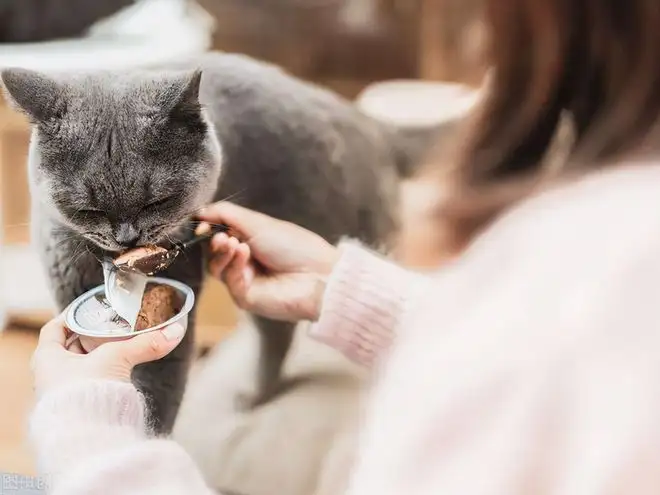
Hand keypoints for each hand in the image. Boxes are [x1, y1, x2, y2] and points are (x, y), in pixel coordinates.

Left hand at [31, 314, 185, 398]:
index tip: (88, 310)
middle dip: (92, 335)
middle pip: (71, 346)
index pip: (54, 329)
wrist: (87, 436)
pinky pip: (95, 382)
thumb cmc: (87, 391)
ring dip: (102, 355)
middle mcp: (51, 375)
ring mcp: (66, 392)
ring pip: (85, 365)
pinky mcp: (82, 406)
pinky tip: (123, 370)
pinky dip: (108, 373)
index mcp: (47, 358)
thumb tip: (175, 331)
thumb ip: (146, 344)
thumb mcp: (117, 358)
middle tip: (112, 324)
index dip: (70, 316)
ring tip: (122, 343)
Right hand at [197, 202, 339, 321]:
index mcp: (251, 241)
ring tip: (232, 242)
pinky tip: (244, 254)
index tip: (201, 222)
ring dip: (222, 252)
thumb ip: (227, 214)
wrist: (316, 275)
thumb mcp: (259, 223)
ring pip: (217, 267)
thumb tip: (199, 210)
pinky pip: (228, 280)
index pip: (220, 234)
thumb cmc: (294, 246)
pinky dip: (233, 264)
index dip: (208, 228)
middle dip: (215, 241)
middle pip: (215, 252)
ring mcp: (245, 280)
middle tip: (221, 236)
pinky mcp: (245, 297)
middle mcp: (246, 261)